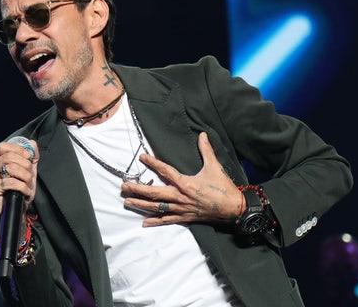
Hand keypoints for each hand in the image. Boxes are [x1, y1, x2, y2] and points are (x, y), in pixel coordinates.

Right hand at [0, 139, 39, 215]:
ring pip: (12, 168)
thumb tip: (32, 143)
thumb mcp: (28, 172)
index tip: (28, 157)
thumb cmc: (19, 191)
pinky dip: (23, 187)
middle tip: (30, 176)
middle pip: (10, 157)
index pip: (3, 147)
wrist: (15, 211)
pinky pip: (12, 182)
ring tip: (28, 185)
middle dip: (25, 166)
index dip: (18, 149)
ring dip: (26, 177)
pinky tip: (25, 192)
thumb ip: (31, 158)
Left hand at [122, 132, 241, 226]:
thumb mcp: (214, 167)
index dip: (153, 163)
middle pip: (155, 193)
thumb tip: (202, 134)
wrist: (234, 208)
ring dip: (141, 205)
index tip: (142, 158)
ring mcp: (182, 209)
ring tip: (127, 202)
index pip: (166, 171)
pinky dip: (155, 222)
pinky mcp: (185, 218)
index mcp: (186, 183)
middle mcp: (181, 197)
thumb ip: (206, 150)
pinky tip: (144, 223)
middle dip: (137, 190)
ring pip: (157, 208)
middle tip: (124, 186)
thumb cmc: (223, 187)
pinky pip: (167, 220)